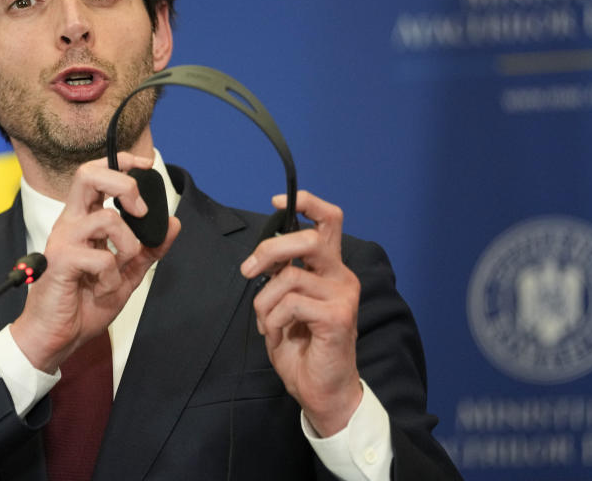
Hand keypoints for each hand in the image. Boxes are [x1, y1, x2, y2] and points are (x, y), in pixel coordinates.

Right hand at [10, 153, 179, 372]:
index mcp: (84, 220)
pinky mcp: (61, 262)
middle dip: (123, 184)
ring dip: (128, 246)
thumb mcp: (126, 274)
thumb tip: (173, 224)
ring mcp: (64, 240)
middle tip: (139, 210)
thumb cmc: (82, 303)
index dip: (122, 162)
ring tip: (120, 270)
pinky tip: (102, 290)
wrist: (57, 337)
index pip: (96, 174)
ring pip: (107, 219)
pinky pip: (102, 258)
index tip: (146, 166)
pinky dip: (112, 278)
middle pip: (89, 175)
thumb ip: (148, 250)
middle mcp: (71, 223)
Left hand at [240, 190, 361, 436]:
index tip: (276, 202)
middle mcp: (342, 276)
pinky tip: (277, 335)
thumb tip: (264, 255)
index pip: (329, 221)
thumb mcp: (285, 303)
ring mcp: (343, 296)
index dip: (306, 203)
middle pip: (307, 238)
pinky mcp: (338, 317)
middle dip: (270, 249)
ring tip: (267, 323)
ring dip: (265, 301)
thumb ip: (282, 275)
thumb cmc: (303, 347)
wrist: (321, 390)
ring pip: (290, 276)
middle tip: (248, 270)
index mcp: (329, 269)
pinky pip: (291, 304)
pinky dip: (273, 319)